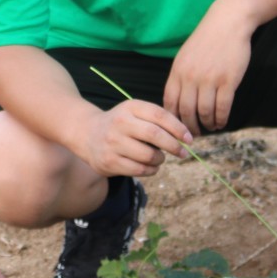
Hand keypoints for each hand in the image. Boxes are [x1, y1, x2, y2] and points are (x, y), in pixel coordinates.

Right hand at [76, 100, 191, 176]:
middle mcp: (120, 123)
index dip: (178, 128)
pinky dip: (151, 170)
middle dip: (174, 146)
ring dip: (160, 160)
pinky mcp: (109, 162)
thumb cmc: (121, 123)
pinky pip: (139, 170)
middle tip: (182, 153)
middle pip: (155, 135)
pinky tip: (150, 166)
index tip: (189, 139)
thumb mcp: (135, 112)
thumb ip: (157, 119)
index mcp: (130, 107)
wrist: (87, 133)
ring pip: (149, 156)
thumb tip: (185, 136)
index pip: (160, 115)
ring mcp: (113, 143)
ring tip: (159, 158)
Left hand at [164, 0, 256, 136]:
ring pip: (205, 112)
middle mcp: (190, 77)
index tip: (176, 128)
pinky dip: (221, 119)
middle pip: (186, 112)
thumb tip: (177, 101)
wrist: (228, 22)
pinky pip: (222, 108)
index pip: (169, 103)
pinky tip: (222, 122)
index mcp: (177, 71)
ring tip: (211, 128)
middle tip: (195, 134)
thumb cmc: (207, 39)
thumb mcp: (185, 56)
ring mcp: (209, 79)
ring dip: (208, 124)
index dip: (172, 120)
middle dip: (190, 127)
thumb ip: (180, 76)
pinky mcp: (227, 81)